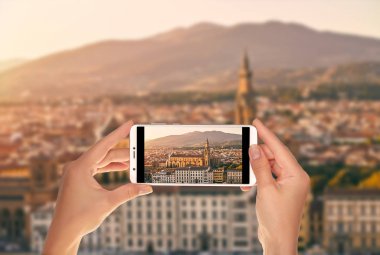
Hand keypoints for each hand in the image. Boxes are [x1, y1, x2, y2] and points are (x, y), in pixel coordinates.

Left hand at [43, 121, 152, 254]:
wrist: (63, 232)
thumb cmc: (81, 217)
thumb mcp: (108, 203)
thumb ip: (128, 192)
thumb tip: (147, 187)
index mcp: (80, 167)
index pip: (103, 145)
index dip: (118, 133)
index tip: (130, 123)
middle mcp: (76, 167)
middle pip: (104, 153)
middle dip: (123, 152)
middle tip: (139, 149)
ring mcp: (75, 173)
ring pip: (100, 161)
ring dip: (116, 160)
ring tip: (133, 159)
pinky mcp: (77, 179)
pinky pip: (95, 168)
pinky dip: (108, 167)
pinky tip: (121, 168)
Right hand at [241, 119, 309, 254]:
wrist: (278, 240)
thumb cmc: (276, 218)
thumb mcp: (265, 189)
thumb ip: (259, 166)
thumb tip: (254, 147)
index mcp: (297, 175)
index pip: (280, 148)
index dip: (267, 134)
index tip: (256, 121)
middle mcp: (294, 177)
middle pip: (273, 157)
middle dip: (257, 155)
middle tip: (243, 150)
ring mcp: (288, 184)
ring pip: (268, 167)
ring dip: (255, 170)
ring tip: (244, 174)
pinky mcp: (280, 190)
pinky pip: (267, 177)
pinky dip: (256, 179)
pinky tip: (247, 185)